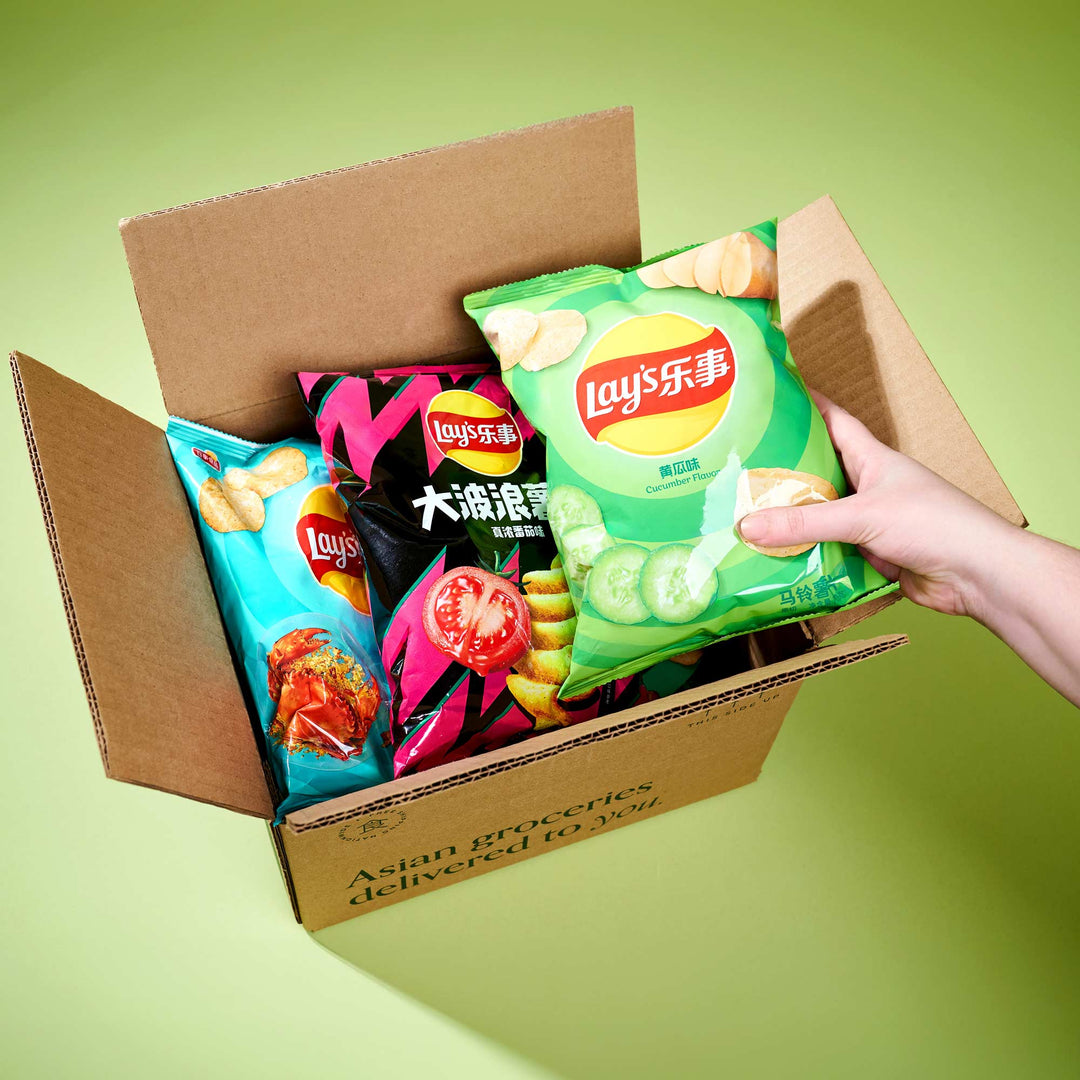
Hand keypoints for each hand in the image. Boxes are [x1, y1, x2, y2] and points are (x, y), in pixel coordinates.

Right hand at [736, 390, 1018, 620]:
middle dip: (782, 473)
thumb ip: (804, 522)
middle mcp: (869, 487)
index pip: (832, 421)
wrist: (979, 575)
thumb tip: (746, 527)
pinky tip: (775, 561)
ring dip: (791, 522)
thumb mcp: (862, 516)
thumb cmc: (934, 523)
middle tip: (737, 471)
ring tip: (744, 518)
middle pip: (817, 474)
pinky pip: (829, 552)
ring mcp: (870, 523)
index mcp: (872, 459)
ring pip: (820, 518)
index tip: (769, 397)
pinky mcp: (871, 556)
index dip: (804, 406)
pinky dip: (806, 557)